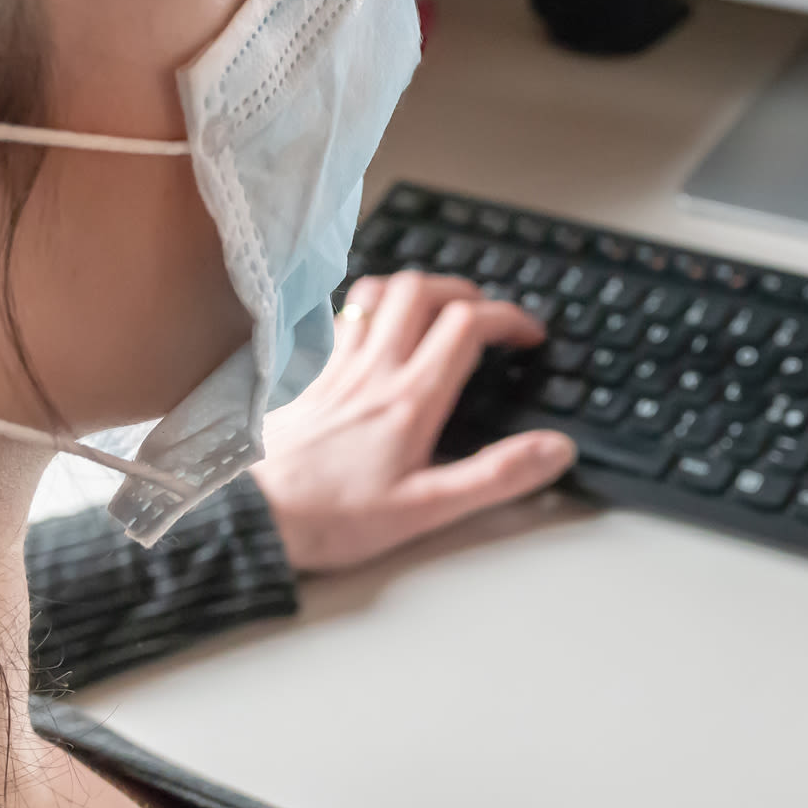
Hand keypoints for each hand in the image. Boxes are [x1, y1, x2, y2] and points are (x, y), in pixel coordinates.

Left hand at [250, 272, 577, 572]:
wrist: (253, 518)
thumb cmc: (333, 519)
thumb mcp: (428, 510)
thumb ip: (495, 476)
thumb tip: (554, 449)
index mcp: (411, 400)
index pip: (467, 325)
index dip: (508, 318)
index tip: (529, 336)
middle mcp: (374, 370)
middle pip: (422, 291)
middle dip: (466, 292)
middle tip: (487, 317)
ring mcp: (338, 367)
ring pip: (379, 293)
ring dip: (417, 289)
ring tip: (438, 311)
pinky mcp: (312, 376)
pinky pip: (343, 317)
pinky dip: (371, 307)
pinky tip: (377, 330)